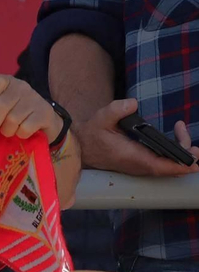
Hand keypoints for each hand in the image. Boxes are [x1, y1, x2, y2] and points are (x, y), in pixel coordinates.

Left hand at [0, 74, 62, 144]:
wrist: (42, 123)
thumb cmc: (11, 116)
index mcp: (7, 82)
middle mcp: (22, 86)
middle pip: (1, 105)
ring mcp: (35, 98)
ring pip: (13, 119)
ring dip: (7, 131)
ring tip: (8, 131)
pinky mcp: (45, 113)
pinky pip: (25, 128)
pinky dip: (20, 135)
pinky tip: (22, 132)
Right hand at [74, 98, 198, 175]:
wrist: (82, 146)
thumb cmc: (93, 132)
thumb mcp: (101, 118)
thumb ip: (116, 109)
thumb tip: (132, 103)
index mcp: (128, 156)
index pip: (156, 165)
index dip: (175, 166)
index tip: (191, 164)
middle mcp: (135, 165)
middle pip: (166, 167)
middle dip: (183, 158)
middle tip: (193, 146)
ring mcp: (138, 166)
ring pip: (165, 166)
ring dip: (179, 154)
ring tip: (182, 131)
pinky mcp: (140, 164)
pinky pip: (161, 164)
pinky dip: (172, 154)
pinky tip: (176, 138)